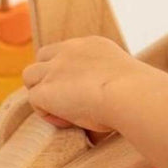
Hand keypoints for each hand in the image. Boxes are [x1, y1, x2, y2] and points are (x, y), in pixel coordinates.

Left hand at [22, 36, 159, 131]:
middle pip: (42, 58)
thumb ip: (107, 83)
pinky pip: (34, 101)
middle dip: (47, 77)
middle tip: (66, 100)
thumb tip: (107, 105)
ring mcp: (54, 69)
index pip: (65, 51)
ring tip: (63, 112)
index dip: (66, 71)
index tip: (82, 89)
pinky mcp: (44, 89)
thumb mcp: (122, 79)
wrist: (132, 95)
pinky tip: (67, 122)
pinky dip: (47, 113)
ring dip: (41, 94)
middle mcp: (69, 51)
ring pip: (30, 77)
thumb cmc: (138, 95)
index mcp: (91, 45)